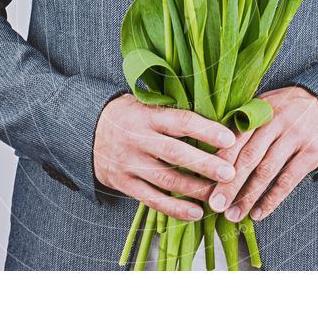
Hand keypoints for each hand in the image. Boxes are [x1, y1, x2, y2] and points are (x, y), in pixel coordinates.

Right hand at [93, 94, 236, 220]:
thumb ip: (173, 113)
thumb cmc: (129, 115)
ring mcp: (129, 163)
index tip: (230, 139)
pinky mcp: (123, 183)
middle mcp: (137, 139)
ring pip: (165, 179)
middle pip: (175, 153)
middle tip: (230, 173)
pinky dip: (174, 208)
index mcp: (147, 116)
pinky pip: (151, 199)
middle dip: (205, 164)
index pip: (181, 121)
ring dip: (195, 189)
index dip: (206, 130)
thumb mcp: (146, 104)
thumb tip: (216, 117)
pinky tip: (196, 213)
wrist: (87, 130)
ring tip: (219, 195)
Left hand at [208, 86, 317, 221]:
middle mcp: (277, 121)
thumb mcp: (267, 105)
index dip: (218, 162)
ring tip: (234, 215)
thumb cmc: (289, 108)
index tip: (205, 183)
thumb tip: (213, 152)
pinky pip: (288, 180)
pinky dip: (272, 199)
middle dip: (229, 184)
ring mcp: (297, 136)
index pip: (235, 138)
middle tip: (215, 205)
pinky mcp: (314, 151)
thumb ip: (244, 124)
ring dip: (248, 196)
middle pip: (248, 157)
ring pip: (266, 171)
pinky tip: (259, 213)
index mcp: (260, 110)